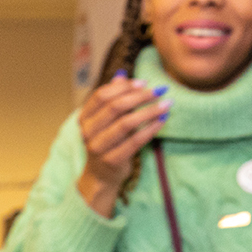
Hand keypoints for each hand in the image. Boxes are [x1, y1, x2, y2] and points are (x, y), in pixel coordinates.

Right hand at [76, 72, 170, 217]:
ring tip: (166, 104)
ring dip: (149, 112)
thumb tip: (121, 75)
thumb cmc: (107, 143)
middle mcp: (88, 132)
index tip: (143, 83)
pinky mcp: (112, 160)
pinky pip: (135, 142)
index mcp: (85, 118)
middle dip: (139, 97)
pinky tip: (162, 121)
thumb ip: (112, 99)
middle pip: (114, 108)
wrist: (100, 177)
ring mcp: (98, 147)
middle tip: (159, 91)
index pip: (101, 96)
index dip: (123, 87)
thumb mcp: (106, 121)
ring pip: (125, 124)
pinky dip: (150, 129)